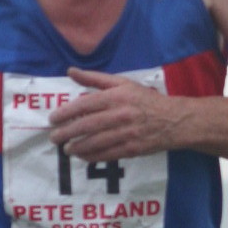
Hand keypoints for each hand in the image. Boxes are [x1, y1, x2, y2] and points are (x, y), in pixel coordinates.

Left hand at [48, 67, 173, 160]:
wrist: (174, 120)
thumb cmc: (144, 99)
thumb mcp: (122, 83)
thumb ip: (94, 78)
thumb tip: (70, 71)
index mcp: (117, 96)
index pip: (85, 104)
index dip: (66, 113)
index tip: (53, 119)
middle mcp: (121, 114)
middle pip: (87, 125)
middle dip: (67, 132)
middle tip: (54, 137)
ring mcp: (127, 133)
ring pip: (96, 142)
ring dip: (77, 146)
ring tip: (66, 149)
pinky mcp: (132, 149)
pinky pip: (107, 154)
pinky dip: (92, 156)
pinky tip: (82, 156)